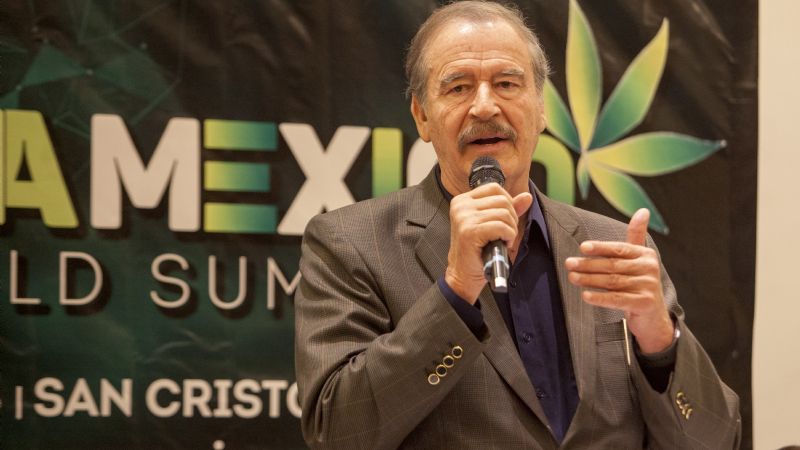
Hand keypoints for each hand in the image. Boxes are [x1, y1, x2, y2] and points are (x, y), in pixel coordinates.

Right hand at [445, 183, 531, 303]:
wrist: (463, 275)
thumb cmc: (478, 251)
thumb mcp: (493, 225)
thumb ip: (509, 209)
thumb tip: (527, 196)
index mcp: (462, 200)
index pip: (494, 188)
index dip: (508, 203)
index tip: (504, 221)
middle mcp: (460, 205)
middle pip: (502, 200)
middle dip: (512, 218)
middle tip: (506, 234)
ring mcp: (463, 217)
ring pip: (504, 213)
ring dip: (511, 229)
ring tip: (504, 240)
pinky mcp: (469, 231)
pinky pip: (501, 226)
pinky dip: (508, 236)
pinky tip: (503, 245)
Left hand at [565, 208, 673, 353]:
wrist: (653, 316)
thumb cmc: (639, 283)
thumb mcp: (638, 258)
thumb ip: (636, 236)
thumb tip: (643, 210)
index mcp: (646, 254)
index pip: (619, 249)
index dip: (600, 247)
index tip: (582, 247)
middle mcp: (649, 269)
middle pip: (613, 265)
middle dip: (588, 264)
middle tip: (569, 264)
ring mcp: (648, 287)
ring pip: (612, 282)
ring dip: (589, 279)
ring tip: (572, 277)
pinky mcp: (644, 303)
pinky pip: (617, 299)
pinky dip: (600, 297)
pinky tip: (585, 295)